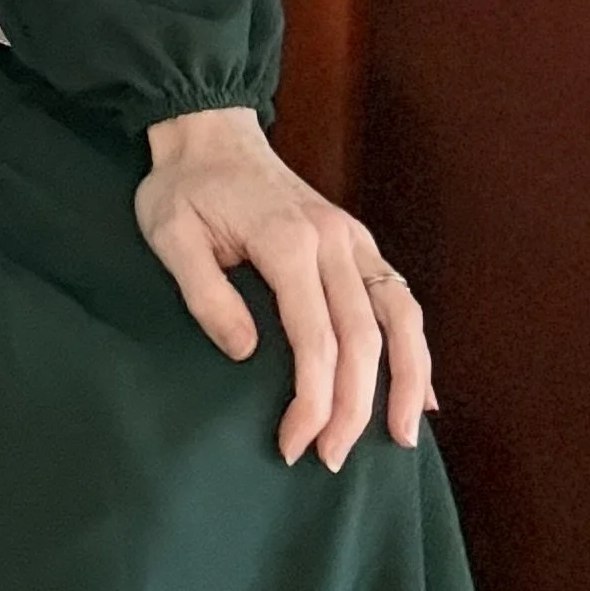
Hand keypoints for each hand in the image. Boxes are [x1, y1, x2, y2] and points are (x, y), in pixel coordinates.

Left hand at [136, 107, 434, 469]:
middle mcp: (333, 239)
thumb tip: (245, 353)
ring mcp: (352, 238)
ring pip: (400, 317)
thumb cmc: (184, 187)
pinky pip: (399, 298)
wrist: (209, 131)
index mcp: (287, 240)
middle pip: (364, 338)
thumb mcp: (169, 234)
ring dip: (407, 381)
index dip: (311, 400)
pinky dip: (415, 346)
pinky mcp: (357, 241)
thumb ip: (204, 293)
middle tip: (333, 460)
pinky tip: (420, 391)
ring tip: (402, 438)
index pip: (315, 338)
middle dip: (354, 407)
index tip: (292, 443)